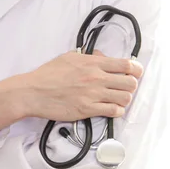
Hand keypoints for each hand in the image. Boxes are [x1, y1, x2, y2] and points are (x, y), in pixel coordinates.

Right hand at [7, 50, 143, 121]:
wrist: (33, 92)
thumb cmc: (49, 74)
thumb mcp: (70, 57)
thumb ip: (89, 57)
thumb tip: (102, 57)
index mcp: (93, 63)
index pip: (127, 64)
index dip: (136, 70)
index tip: (136, 72)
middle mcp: (97, 78)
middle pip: (130, 82)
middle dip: (132, 85)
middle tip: (125, 87)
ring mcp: (93, 95)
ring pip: (125, 98)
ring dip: (125, 99)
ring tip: (118, 99)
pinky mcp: (88, 110)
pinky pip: (114, 111)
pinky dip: (117, 111)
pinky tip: (111, 109)